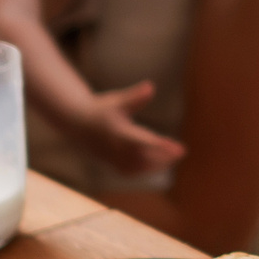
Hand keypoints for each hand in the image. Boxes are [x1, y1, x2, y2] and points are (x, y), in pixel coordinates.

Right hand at [66, 80, 184, 177]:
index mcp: (118, 132)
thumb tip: (151, 87)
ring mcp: (113, 158)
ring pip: (139, 166)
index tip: (177, 148)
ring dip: (157, 163)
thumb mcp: (117, 100)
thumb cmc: (102, 108)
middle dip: (162, 155)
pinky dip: (146, 169)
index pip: (143, 142)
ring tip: (174, 154)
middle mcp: (115, 148)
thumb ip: (135, 96)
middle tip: (180, 151)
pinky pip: (132, 171)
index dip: (160, 146)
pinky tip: (160, 163)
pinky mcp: (113, 164)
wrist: (78, 124)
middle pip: (143, 157)